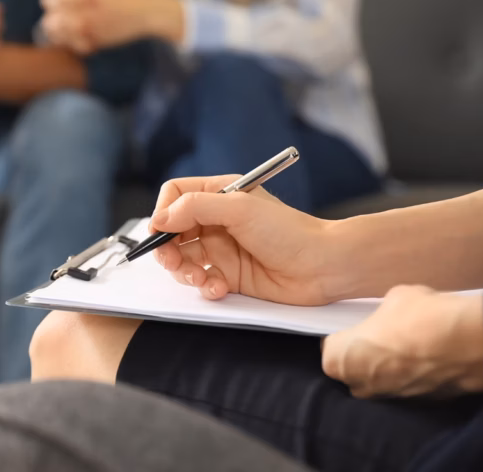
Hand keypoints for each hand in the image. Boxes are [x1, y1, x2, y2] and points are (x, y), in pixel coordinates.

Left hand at [41, 0, 183, 53]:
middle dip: (51, 19)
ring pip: (58, 37)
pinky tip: (78, 39)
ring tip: (65, 30)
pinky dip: (73, 44)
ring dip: (57, 33)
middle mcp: (82, 11)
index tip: (57, 4)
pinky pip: (73, 47)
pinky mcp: (95, 43)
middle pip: (49, 21)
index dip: (50, 2)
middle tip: (57, 19)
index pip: (48, 0)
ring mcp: (88, 29)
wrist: (144, 14)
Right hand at [149, 175, 336, 305]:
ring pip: (182, 260)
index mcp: (219, 195)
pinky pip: (202, 282)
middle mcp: (216, 221)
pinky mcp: (228, 276)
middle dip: (167, 249)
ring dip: (184, 272)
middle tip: (172, 261)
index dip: (163, 213)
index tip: (160, 231)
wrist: (322, 267)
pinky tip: (219, 288)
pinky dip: (205, 287)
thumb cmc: (289, 231)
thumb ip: (195, 207)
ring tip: (199, 278)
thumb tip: (160, 218)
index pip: (175, 196)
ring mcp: (221, 249)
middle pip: (172, 232)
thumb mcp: (239, 208)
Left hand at [323, 286, 482, 398]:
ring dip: (387, 368)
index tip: (355, 327)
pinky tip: (424, 360)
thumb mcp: (392, 298)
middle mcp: (358, 385)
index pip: (330, 348)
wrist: (466, 343)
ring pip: (379, 382)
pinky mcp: (417, 404)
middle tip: (380, 337)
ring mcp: (388, 398)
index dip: (344, 336)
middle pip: (352, 369)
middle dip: (362, 355)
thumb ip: (380, 313)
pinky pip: (405, 388)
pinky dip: (410, 377)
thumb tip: (389, 315)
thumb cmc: (419, 316)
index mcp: (339, 359)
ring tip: (405, 347)